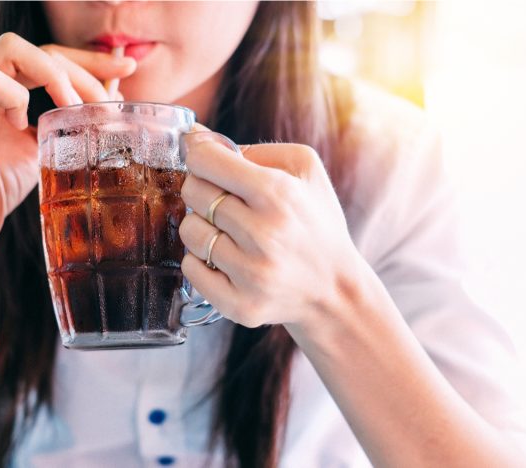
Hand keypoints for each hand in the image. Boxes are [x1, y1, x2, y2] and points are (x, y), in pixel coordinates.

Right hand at [0, 33, 135, 251]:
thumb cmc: (4, 183)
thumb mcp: (49, 145)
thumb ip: (71, 118)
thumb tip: (114, 97)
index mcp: (5, 84)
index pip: (51, 54)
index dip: (90, 60)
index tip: (126, 70)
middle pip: (39, 49)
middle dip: (83, 70)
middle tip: (107, 104)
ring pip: (11, 50)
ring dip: (53, 76)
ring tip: (71, 110)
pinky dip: (14, 97)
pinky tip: (21, 125)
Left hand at [179, 131, 359, 327]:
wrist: (335, 289)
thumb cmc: (316, 223)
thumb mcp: (305, 169)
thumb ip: (255, 150)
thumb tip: (198, 140)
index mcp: (279, 194)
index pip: (206, 161)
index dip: (199, 155)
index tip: (204, 160)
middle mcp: (264, 234)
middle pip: (194, 193)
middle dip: (202, 189)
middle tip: (222, 199)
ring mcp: (251, 273)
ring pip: (189, 231)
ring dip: (201, 226)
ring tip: (227, 231)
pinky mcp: (240, 305)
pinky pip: (190, 269)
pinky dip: (200, 261)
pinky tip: (225, 258)